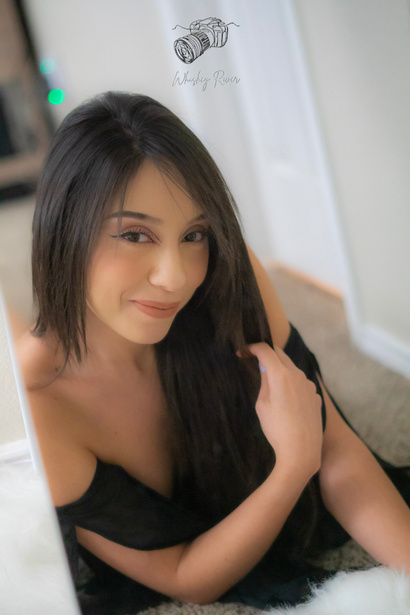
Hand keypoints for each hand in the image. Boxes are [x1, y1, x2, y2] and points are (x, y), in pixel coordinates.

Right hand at [243, 343, 322, 477]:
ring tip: (270, 386)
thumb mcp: (262, 404)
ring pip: (292, 369)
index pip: (266, 350)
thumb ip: (265, 382)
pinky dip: (292, 384)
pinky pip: (301, 384)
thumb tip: (266, 368)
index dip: (252, 348)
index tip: (243, 352)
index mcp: (281, 375)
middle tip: (254, 362)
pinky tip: (287, 401)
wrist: (301, 451)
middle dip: (267, 355)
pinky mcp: (315, 396)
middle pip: (281, 355)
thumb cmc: (276, 429)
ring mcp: (309, 385)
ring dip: (280, 370)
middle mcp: (298, 375)